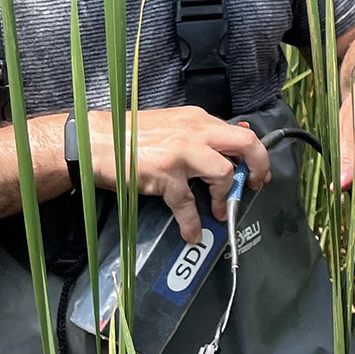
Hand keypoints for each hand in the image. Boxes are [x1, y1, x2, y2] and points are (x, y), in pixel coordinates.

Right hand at [76, 107, 271, 241]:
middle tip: (254, 185)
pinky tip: (192, 233)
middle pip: (245, 143)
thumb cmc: (130, 134)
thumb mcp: (171, 126)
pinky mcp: (165, 174)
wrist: (96, 141)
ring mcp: (182, 153)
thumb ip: (196, 137)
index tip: (256, 170)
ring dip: (223, 196)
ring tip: (217, 212)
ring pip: (223, 172)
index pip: (238, 132)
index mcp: (198, 120)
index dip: (253, 154)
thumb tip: (220, 154)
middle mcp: (196, 132)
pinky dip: (191, 222)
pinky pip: (187, 203)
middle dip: (259, 165)